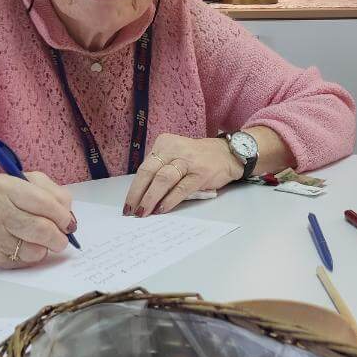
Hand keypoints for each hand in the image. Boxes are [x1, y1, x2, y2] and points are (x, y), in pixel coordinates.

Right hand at [0, 172, 74, 267]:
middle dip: (59, 237)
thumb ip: (55, 194)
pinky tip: (26, 245)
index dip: (62, 216)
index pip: (43, 203)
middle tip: (61, 238)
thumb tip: (69, 219)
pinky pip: (24, 262)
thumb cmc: (8, 195)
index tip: (69, 224)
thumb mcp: (30, 181)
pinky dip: (32, 256)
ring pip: (34, 251)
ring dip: (45, 248)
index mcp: (5, 188)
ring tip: (41, 240)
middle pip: (40, 230)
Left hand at [123, 133, 240, 216]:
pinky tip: (162, 209)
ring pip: (163, 180)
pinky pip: (181, 188)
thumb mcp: (176, 156)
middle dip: (138, 194)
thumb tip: (142, 197)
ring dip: (151, 198)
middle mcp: (175, 149)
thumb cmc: (197, 158)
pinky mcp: (201, 173)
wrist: (228, 154)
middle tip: (131, 211)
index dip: (134, 188)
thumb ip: (160, 171)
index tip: (128, 204)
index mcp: (164, 144)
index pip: (144, 167)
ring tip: (144, 212)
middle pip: (149, 172)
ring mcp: (188, 160)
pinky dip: (170, 200)